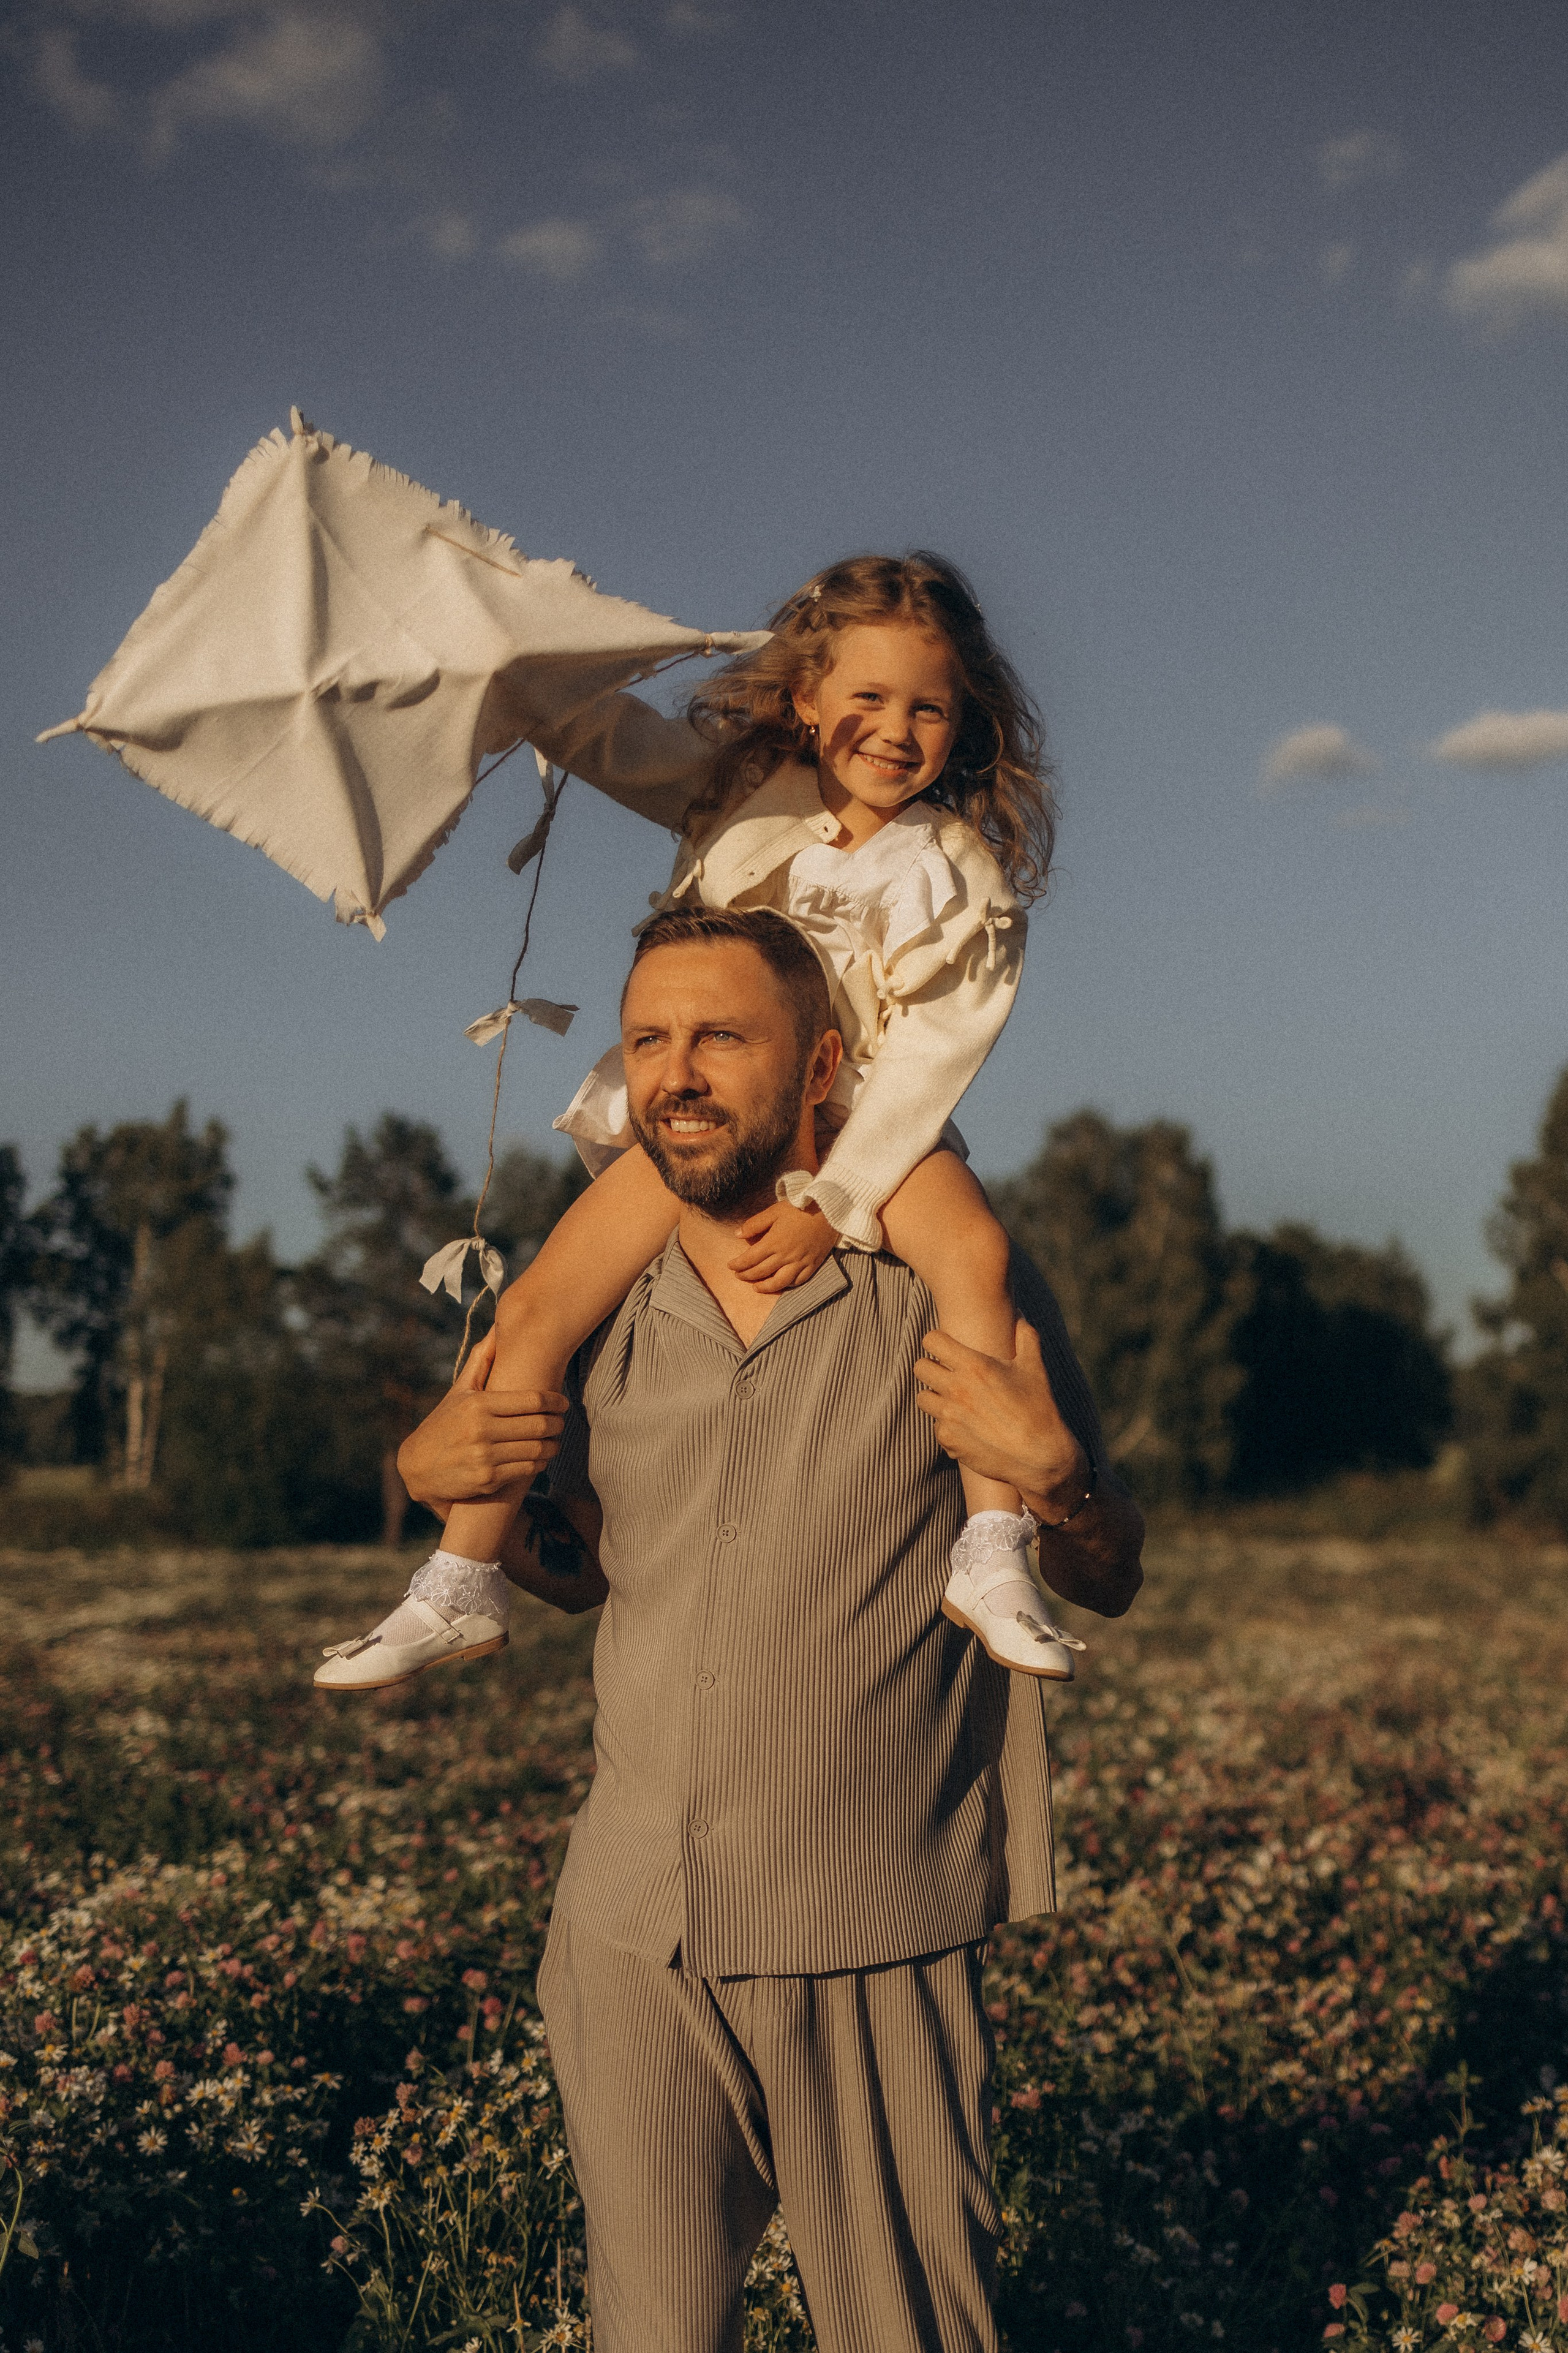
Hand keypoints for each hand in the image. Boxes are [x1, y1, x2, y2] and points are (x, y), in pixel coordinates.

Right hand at [396, 1328, 568, 1511]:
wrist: (417, 1467)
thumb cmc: (444, 1423)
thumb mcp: (459, 1391)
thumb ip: (481, 1360)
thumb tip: (498, 1328)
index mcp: (478, 1404)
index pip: (532, 1400)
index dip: (555, 1401)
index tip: (563, 1402)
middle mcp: (482, 1430)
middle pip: (539, 1425)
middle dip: (557, 1423)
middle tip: (562, 1421)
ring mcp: (485, 1457)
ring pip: (537, 1449)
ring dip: (553, 1445)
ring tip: (555, 1440)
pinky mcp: (488, 1480)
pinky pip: (527, 1469)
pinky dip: (539, 1463)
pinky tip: (540, 1457)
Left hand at [728, 1199, 839, 1293]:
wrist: (829, 1209)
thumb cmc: (800, 1207)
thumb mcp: (774, 1211)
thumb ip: (755, 1224)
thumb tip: (737, 1235)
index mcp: (774, 1242)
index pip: (750, 1259)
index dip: (738, 1265)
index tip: (730, 1266)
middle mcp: (786, 1256)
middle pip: (761, 1272)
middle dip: (746, 1275)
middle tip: (738, 1276)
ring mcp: (800, 1262)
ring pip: (780, 1282)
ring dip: (765, 1287)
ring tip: (756, 1287)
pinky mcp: (813, 1264)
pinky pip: (799, 1280)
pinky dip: (788, 1285)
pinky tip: (781, 1284)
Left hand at [914, 1317, 1088, 1513]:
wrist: (1040, 1457)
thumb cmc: (1039, 1408)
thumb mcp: (1035, 1368)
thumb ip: (1025, 1337)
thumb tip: (1020, 1316)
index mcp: (974, 1365)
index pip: (931, 1340)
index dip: (938, 1342)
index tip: (947, 1348)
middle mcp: (956, 1389)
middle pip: (920, 1367)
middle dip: (933, 1368)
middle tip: (949, 1374)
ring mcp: (949, 1416)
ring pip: (922, 1398)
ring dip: (936, 1397)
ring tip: (956, 1401)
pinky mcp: (948, 1440)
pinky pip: (935, 1425)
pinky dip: (947, 1425)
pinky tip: (967, 1427)